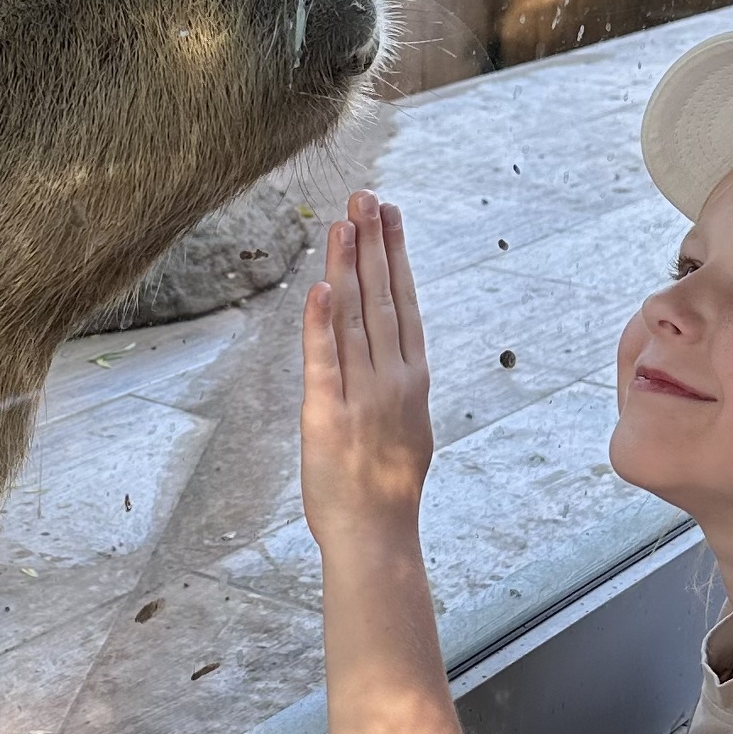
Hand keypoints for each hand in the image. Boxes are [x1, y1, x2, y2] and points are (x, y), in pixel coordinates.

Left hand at [301, 192, 432, 553]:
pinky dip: (321, 322)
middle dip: (374, 244)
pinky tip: (319, 286)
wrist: (376, 537)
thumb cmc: (387, 490)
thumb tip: (395, 357)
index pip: (403, 304)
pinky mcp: (327, 415)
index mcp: (413, 380)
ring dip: (348, 266)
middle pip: (382, 299)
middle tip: (366, 197)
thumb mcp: (407, 428)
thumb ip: (398, 386)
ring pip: (355, 319)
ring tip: (345, 222)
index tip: (390, 217)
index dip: (396, 257)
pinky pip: (323, 360)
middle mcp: (392, 380)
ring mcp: (362, 396)